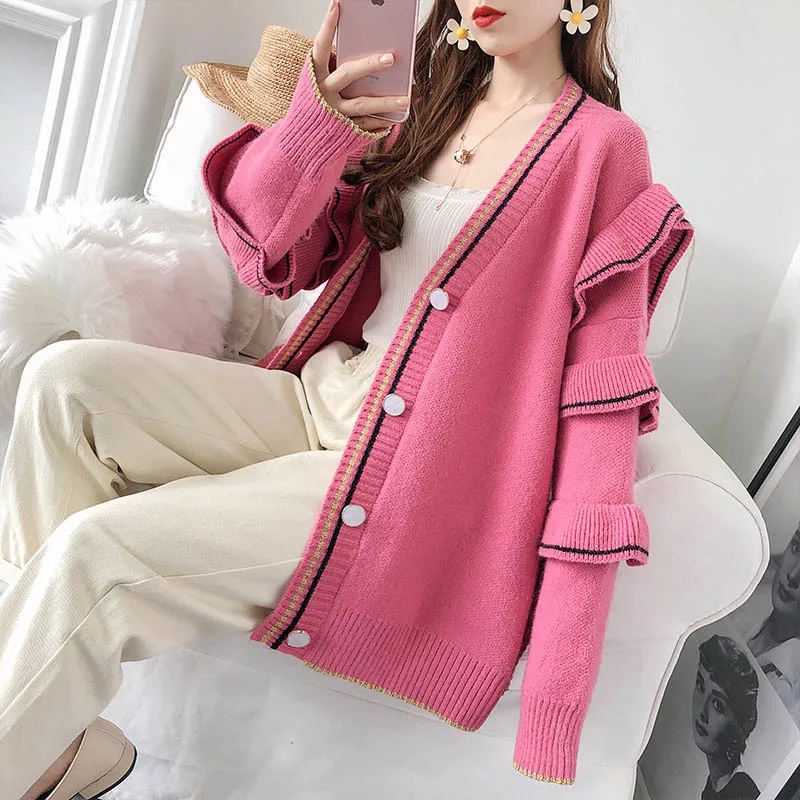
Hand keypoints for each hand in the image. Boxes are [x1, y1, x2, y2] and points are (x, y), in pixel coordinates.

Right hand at [312, 0, 409, 130]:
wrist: (301, 140)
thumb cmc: (316, 103)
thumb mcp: (320, 82)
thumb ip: (339, 68)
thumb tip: (375, 58)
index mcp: (314, 74)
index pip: (320, 46)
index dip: (328, 26)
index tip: (337, 3)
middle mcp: (322, 92)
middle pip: (347, 74)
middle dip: (370, 64)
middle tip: (391, 57)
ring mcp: (333, 112)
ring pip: (362, 104)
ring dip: (386, 101)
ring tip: (407, 97)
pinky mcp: (343, 130)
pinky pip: (366, 123)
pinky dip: (382, 119)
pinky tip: (398, 116)